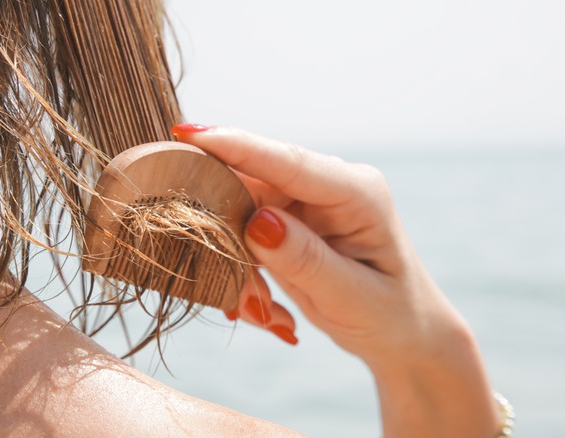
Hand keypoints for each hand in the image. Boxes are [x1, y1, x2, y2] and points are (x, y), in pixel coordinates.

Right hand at [172, 124, 463, 364]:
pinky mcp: (285, 217)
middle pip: (252, 182)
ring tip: (261, 311)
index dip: (235, 146)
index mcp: (356, 192)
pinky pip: (242, 230)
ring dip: (236, 262)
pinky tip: (261, 304)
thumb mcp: (352, 298)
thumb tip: (258, 221)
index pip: (288, 162)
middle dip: (227, 232)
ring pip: (239, 209)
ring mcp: (303, 200)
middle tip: (239, 296)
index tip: (186, 133)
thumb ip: (305, 260)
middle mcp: (326, 186)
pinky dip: (242, 269)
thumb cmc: (389, 315)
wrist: (400, 331)